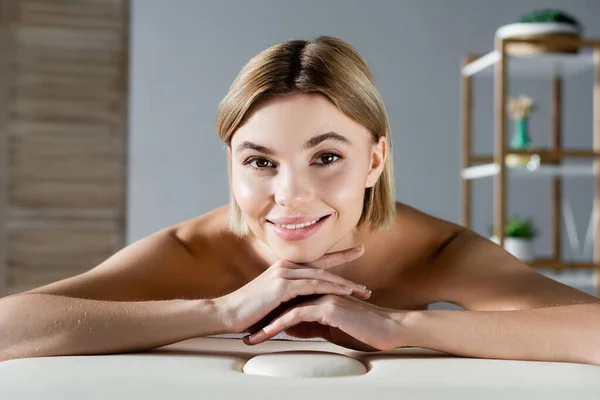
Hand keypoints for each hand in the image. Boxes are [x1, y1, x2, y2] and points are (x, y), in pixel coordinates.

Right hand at [214, 245, 371, 333]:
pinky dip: (331, 289)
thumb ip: (290, 297)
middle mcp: (286, 266)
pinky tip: (345, 293)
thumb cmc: (249, 311)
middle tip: (366, 276)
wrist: (227, 312)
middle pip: (324, 267)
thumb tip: (307, 305)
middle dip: (348, 270)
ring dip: (344, 284)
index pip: (317, 261)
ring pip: (322, 276)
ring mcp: (284, 274)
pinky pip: (313, 286)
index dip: (339, 257)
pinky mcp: (282, 286)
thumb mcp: (274, 301)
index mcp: (285, 268)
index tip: (358, 252)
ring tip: (362, 291)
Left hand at [243, 294, 403, 351]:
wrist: (390, 329)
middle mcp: (320, 292)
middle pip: (283, 304)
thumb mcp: (333, 330)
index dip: (270, 316)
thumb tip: (292, 328)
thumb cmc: (366, 331)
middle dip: (262, 318)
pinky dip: (280, 325)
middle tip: (245, 331)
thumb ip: (312, 325)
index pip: (289, 304)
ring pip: (286, 308)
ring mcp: (323, 297)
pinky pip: (297, 315)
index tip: (254, 329)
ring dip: (266, 324)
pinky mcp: (328, 307)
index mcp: (320, 295)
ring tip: (251, 338)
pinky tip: (268, 334)